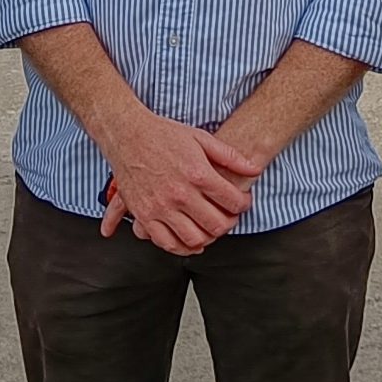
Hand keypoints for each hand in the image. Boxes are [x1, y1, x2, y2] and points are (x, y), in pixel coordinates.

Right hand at [95, 113, 259, 254]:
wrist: (127, 134)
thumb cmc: (163, 134)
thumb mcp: (200, 138)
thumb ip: (229, 156)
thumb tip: (254, 169)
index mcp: (197, 174)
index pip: (233, 201)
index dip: (244, 204)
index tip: (242, 202)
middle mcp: (180, 194)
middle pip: (217, 225)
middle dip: (230, 223)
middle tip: (229, 216)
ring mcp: (161, 207)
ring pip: (194, 239)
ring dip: (208, 238)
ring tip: (210, 228)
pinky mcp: (144, 215)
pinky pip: (166, 242)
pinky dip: (182, 247)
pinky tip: (189, 240)